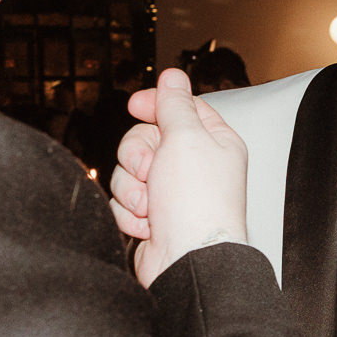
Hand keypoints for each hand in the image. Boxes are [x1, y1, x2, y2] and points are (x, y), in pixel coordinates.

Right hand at [108, 69, 247, 286]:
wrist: (187, 260)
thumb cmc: (197, 203)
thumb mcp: (186, 137)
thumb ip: (174, 104)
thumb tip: (173, 76)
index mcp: (213, 142)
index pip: (180, 108)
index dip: (155, 104)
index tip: (135, 106)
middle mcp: (194, 166)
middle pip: (145, 137)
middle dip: (138, 155)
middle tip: (150, 170)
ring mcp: (171, 193)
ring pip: (129, 170)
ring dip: (133, 188)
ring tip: (152, 205)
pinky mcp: (151, 218)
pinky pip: (124, 200)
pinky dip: (130, 212)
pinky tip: (148, 225)